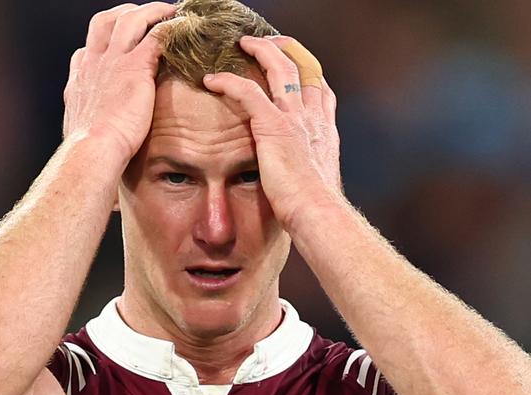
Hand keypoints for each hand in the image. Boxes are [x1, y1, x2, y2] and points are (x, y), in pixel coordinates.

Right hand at [63, 2, 175, 160]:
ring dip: (151, 12)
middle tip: (143, 16)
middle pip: (105, 22)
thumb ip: (88, 122)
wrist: (93, 148)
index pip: (86, 51)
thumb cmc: (89, 150)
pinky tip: (182, 28)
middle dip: (124, 14)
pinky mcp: (136, 66)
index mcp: (81, 80)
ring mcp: (114, 61)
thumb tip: (89, 133)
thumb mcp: (80, 130)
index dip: (101, 45)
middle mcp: (94, 63)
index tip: (114, 47)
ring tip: (169, 12)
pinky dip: (169, 28)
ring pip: (131, 20)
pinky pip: (156, 35)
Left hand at [202, 35, 342, 227]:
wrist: (317, 211)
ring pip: (278, 68)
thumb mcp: (317, 180)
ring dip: (259, 51)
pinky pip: (247, 92)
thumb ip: (308, 167)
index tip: (295, 64)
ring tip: (242, 45)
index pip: (319, 89)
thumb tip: (300, 175)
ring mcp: (294, 118)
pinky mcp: (273, 125)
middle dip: (284, 49)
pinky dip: (228, 82)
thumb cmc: (314, 206)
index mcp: (323, 130)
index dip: (307, 71)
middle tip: (266, 43)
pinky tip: (212, 80)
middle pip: (301, 68)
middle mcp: (312, 117)